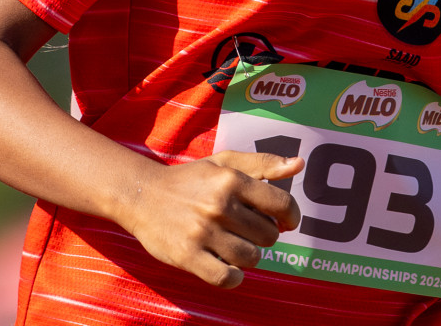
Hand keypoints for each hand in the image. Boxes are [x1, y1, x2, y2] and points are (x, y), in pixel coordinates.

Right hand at [118, 150, 302, 288]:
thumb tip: (299, 165)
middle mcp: (219, 205)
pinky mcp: (188, 256)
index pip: (282, 204)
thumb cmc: (189, 180)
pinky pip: (227, 278)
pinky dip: (233, 276)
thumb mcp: (224, 163)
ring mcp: (203, 233)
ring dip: (248, 256)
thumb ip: (263, 163)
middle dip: (264, 235)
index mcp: (232, 180)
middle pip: (269, 235)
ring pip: (251, 258)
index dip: (292, 217)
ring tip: (234, 245)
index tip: (286, 222)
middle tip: (247, 230)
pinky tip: (226, 265)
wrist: (141, 195)